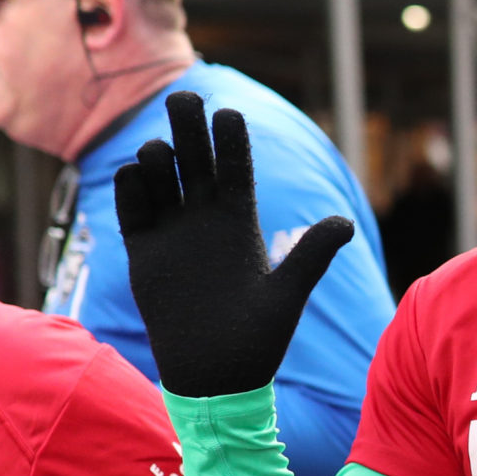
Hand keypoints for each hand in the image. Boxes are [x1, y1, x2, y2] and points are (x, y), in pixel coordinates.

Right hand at [114, 92, 352, 397]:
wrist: (215, 377)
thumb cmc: (258, 340)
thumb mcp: (287, 295)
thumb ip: (310, 256)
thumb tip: (346, 222)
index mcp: (240, 221)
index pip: (235, 166)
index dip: (231, 139)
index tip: (229, 114)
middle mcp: (204, 219)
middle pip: (194, 158)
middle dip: (189, 126)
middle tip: (184, 98)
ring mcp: (172, 233)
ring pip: (160, 176)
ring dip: (158, 156)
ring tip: (161, 154)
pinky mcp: (143, 253)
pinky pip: (131, 209)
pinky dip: (130, 187)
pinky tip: (136, 175)